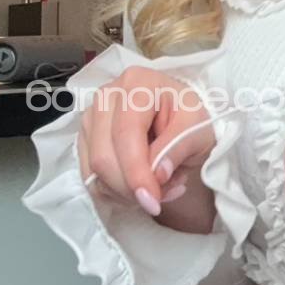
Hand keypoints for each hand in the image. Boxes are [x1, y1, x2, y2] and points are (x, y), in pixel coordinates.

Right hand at [75, 65, 216, 217]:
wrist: (183, 119)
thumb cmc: (192, 118)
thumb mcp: (198, 129)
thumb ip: (177, 148)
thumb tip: (156, 175)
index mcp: (137, 84)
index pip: (126, 133)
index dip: (136, 172)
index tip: (152, 200)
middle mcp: (106, 96)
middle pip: (103, 156)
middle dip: (131, 187)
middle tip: (163, 196)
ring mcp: (91, 117)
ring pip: (94, 170)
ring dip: (126, 192)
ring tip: (160, 187)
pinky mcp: (86, 139)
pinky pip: (91, 178)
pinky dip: (116, 192)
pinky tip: (142, 185)